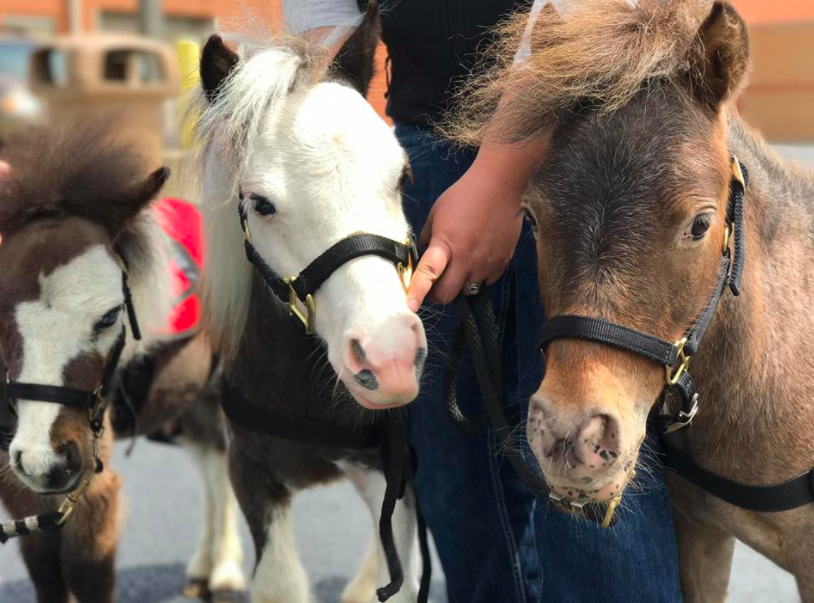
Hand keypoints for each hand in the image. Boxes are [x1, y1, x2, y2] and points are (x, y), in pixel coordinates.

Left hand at [407, 162, 524, 310]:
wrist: (499, 186)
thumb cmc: (463, 196)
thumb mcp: (436, 214)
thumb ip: (428, 239)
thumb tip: (423, 256)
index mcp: (446, 244)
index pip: (428, 274)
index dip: (418, 292)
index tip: (411, 306)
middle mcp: (466, 259)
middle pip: (448, 295)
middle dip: (438, 295)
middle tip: (436, 285)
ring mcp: (486, 263)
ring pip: (468, 290)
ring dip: (460, 283)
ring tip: (462, 263)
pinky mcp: (502, 263)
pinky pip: (486, 281)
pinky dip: (479, 276)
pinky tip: (479, 257)